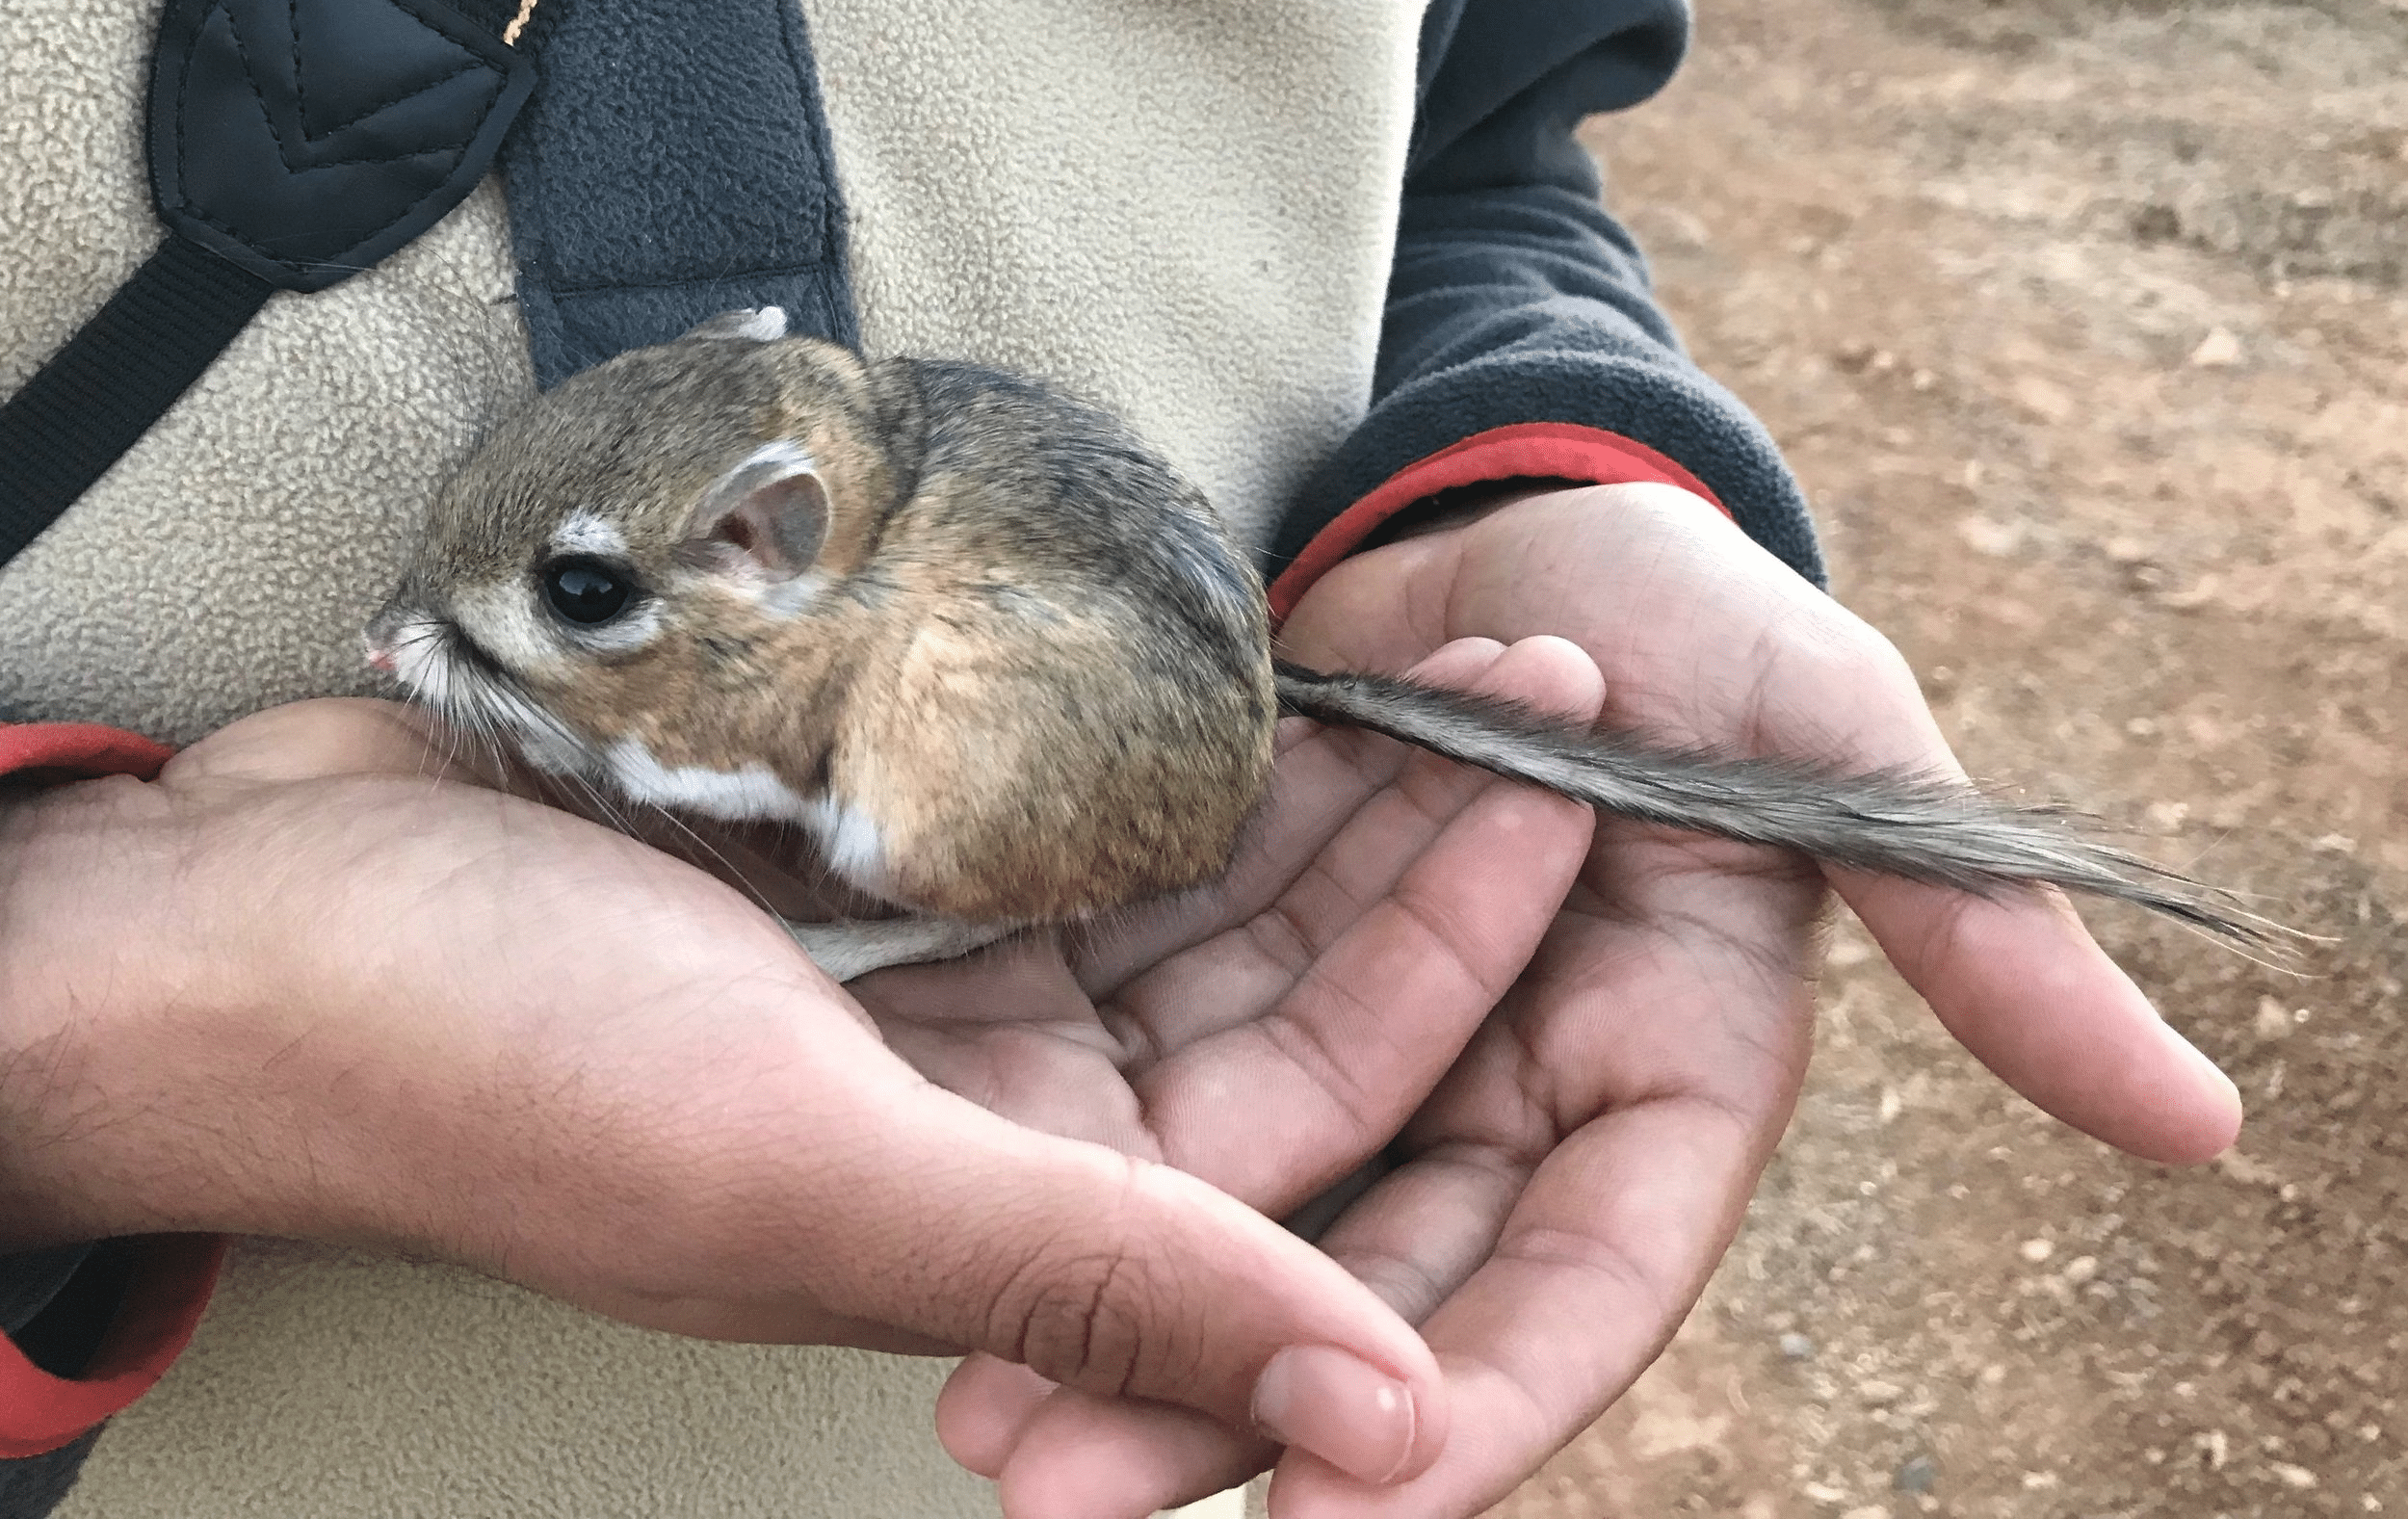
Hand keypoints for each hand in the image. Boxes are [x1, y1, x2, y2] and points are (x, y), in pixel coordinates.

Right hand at [0, 698, 1454, 1474]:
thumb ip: (1107, 1287)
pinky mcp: (880, 859)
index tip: (1587, 804)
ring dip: (1327, 765)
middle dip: (1426, 840)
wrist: (246, 916)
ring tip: (1468, 642)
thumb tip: (1396, 1428)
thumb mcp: (818, 1183)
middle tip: (1563, 682)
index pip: (1317, 1110)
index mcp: (1017, 1222)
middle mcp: (1009, 1107)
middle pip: (1278, 976)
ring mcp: (946, 975)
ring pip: (1196, 873)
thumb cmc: (489, 1071)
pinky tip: (1287, 639)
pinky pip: (1078, 789)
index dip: (1463, 956)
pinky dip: (1179, 721)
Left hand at [939, 483, 2242, 1516]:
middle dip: (1229, 1404)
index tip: (1359, 1515)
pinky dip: (1057, 1149)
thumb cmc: (1700, 616)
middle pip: (1366, 1288)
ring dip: (1106, 1314)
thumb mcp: (1843, 750)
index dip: (1476, 1404)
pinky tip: (936, 1223)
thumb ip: (1970, 927)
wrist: (1511, 506)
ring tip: (971, 1414)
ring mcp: (1349, 1048)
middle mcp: (1489, 1101)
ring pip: (1230, 1213)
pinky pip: (1142, 1079)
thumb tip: (2197, 1125)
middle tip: (1066, 1497)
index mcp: (1652, 1088)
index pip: (1574, 1286)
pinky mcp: (1228, 971)